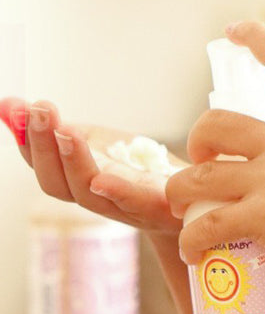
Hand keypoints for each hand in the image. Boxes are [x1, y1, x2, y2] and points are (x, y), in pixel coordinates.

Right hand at [0, 97, 183, 237]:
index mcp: (78, 180)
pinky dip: (116, 192)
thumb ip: (56, 128)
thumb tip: (8, 103)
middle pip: (57, 183)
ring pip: (89, 195)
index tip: (15, 110)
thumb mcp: (96, 143)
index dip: (26, 141)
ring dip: (73, 163)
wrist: (196, 202)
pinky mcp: (160, 210)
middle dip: (43, 146)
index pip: (42, 165)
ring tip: (66, 132)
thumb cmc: (142, 172)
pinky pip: (134, 205)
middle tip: (39, 110)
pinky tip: (102, 177)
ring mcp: (127, 208)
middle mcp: (97, 198)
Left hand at [166, 22, 264, 292]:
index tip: (233, 29)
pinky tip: (196, 254)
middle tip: (196, 172)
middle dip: (194, 146)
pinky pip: (207, 224)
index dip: (256, 39)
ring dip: (179, 195)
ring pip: (197, 178)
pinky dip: (192, 241)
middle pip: (215, 124)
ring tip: (185, 215)